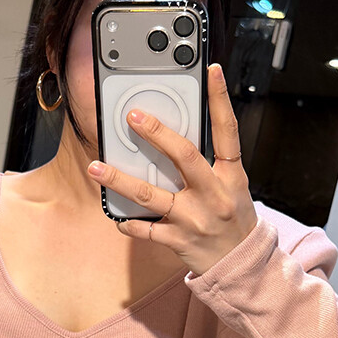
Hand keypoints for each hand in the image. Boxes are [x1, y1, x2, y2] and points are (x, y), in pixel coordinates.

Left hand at [86, 62, 257, 277]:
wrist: (242, 265)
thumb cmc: (234, 219)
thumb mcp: (233, 187)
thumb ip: (210, 163)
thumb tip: (176, 136)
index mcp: (231, 176)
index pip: (228, 131)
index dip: (220, 100)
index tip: (211, 72)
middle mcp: (214, 195)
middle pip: (185, 157)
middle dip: (157, 134)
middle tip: (133, 117)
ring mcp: (195, 219)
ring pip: (152, 195)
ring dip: (120, 180)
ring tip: (96, 168)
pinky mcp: (179, 241)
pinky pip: (147, 230)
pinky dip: (129, 223)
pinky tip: (116, 216)